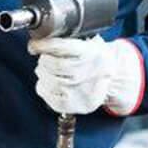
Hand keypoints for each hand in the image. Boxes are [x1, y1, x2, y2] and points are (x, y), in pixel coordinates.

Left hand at [30, 35, 145, 116]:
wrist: (113, 79)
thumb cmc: (95, 59)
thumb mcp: (88, 43)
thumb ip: (67, 41)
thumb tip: (40, 42)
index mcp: (91, 53)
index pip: (64, 47)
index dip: (45, 45)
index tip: (34, 45)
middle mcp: (88, 73)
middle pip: (55, 66)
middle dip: (44, 61)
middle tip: (44, 59)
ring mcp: (81, 92)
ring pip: (49, 81)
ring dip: (42, 73)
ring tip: (47, 70)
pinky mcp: (73, 105)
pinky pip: (47, 95)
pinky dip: (42, 87)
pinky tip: (48, 83)